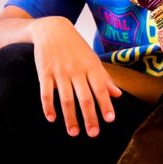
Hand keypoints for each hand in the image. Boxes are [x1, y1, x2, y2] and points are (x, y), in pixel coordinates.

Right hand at [31, 16, 122, 136]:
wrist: (52, 29)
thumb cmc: (76, 46)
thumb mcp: (92, 59)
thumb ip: (104, 78)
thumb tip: (118, 95)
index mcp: (91, 67)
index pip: (100, 89)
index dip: (105, 104)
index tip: (109, 120)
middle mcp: (77, 70)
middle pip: (85, 97)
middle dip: (90, 117)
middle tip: (93, 134)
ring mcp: (60, 71)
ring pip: (66, 99)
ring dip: (70, 118)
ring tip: (74, 133)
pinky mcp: (44, 72)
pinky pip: (46, 92)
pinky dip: (49, 106)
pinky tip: (52, 118)